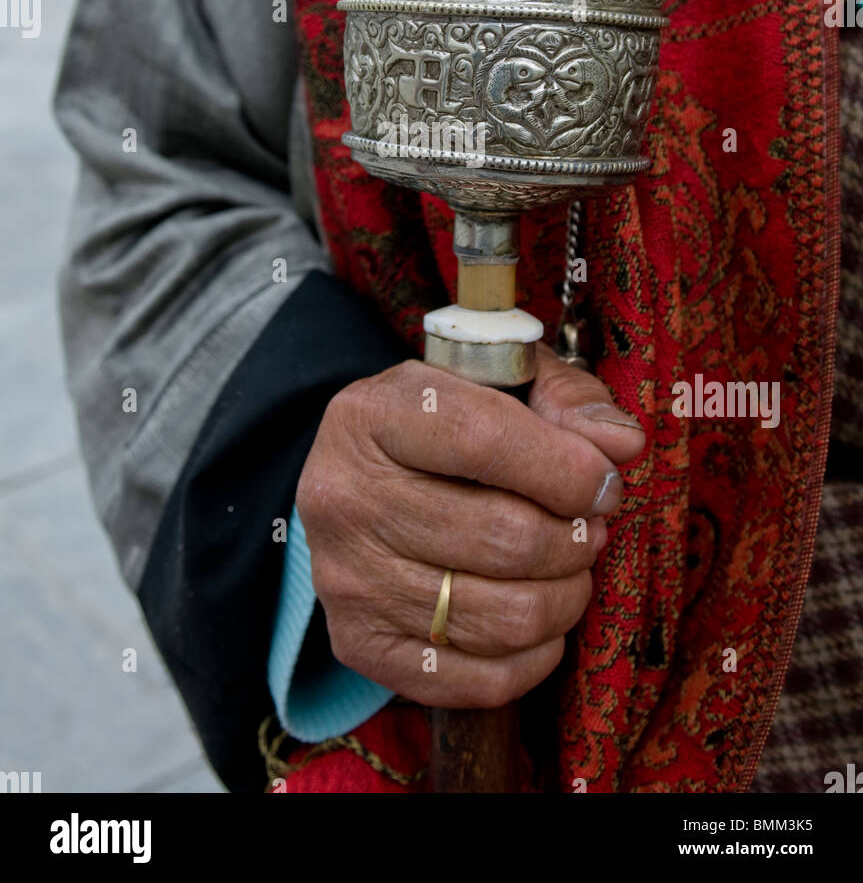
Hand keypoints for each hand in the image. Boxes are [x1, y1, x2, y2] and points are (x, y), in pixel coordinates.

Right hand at [296, 343, 644, 707]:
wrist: (358, 484)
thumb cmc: (445, 425)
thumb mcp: (497, 383)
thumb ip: (566, 400)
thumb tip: (624, 444)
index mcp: (372, 415)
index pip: (485, 441)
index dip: (568, 469)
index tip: (605, 483)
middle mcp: (343, 498)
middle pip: (505, 539)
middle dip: (576, 538)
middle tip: (590, 526)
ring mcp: (348, 580)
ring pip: (505, 617)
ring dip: (567, 596)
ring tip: (571, 567)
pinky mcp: (362, 647)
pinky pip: (481, 680)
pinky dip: (536, 655)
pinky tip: (540, 616)